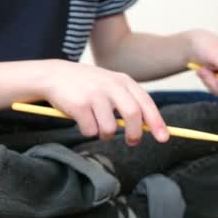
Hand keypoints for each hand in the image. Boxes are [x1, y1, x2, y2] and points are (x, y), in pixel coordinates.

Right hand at [38, 60, 167, 145]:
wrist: (54, 75)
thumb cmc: (88, 86)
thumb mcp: (111, 86)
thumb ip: (130, 102)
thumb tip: (149, 127)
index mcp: (123, 81)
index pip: (146, 103)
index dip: (156, 122)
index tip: (164, 138)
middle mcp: (111, 86)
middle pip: (133, 115)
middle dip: (135, 134)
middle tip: (132, 141)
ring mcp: (95, 94)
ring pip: (109, 128)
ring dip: (104, 134)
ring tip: (97, 125)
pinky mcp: (79, 105)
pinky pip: (90, 131)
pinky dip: (88, 131)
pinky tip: (81, 120)